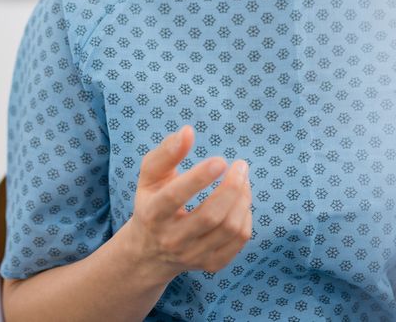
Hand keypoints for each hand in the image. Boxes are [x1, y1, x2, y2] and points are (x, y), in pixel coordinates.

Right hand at [122, 125, 252, 280]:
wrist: (149, 252)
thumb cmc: (152, 202)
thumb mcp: (149, 176)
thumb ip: (166, 152)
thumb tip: (188, 132)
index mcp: (152, 214)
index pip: (174, 197)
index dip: (198, 178)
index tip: (221, 160)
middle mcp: (171, 239)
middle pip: (210, 216)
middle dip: (231, 188)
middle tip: (241, 166)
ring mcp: (193, 256)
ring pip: (229, 228)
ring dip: (243, 199)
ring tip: (242, 179)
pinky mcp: (211, 264)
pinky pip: (239, 240)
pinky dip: (246, 216)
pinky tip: (241, 201)